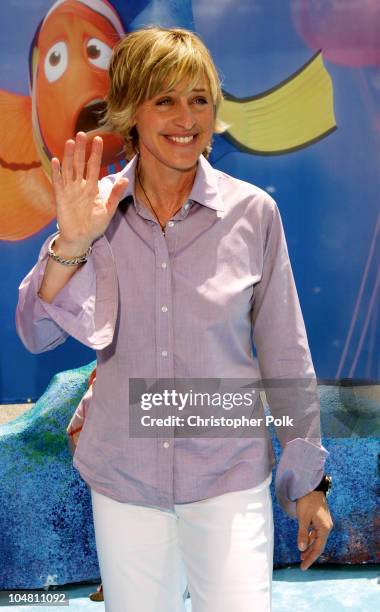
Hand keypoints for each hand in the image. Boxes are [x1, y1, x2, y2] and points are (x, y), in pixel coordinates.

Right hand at [51, 132, 127, 253]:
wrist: (81, 238)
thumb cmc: (95, 225)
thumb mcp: (108, 210)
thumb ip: (115, 195)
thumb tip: (124, 180)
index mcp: (92, 187)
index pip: (94, 166)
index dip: (96, 153)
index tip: (98, 139)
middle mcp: (80, 186)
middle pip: (79, 163)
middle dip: (80, 149)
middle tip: (82, 133)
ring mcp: (70, 190)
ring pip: (68, 169)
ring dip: (68, 155)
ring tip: (69, 142)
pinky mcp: (61, 197)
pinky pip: (58, 182)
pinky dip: (56, 171)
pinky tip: (55, 160)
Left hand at [296, 490, 332, 569]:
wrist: (311, 486)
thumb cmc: (307, 501)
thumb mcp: (303, 518)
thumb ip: (302, 533)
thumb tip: (301, 549)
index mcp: (324, 528)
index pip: (318, 548)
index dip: (310, 558)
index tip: (303, 567)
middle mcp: (327, 527)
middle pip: (318, 545)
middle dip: (310, 555)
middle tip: (301, 564)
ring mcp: (324, 523)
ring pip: (317, 539)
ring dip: (310, 547)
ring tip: (301, 555)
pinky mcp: (321, 519)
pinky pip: (316, 533)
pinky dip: (310, 538)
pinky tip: (305, 541)